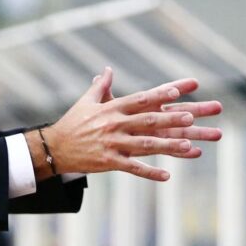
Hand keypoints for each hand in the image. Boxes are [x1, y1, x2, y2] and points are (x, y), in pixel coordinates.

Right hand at [27, 67, 221, 181]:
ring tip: (188, 146)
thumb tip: (107, 69)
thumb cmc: (72, 122)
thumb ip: (100, 86)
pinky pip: (133, 168)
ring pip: (144, 145)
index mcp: (110, 108)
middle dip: (169, 119)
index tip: (176, 91)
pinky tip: (167, 176)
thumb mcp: (86, 101)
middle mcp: (113, 124)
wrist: (55, 147)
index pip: (139, 99)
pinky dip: (150, 172)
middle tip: (190, 117)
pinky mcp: (109, 161)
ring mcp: (112, 143)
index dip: (158, 95)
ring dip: (167, 145)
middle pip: (147, 120)